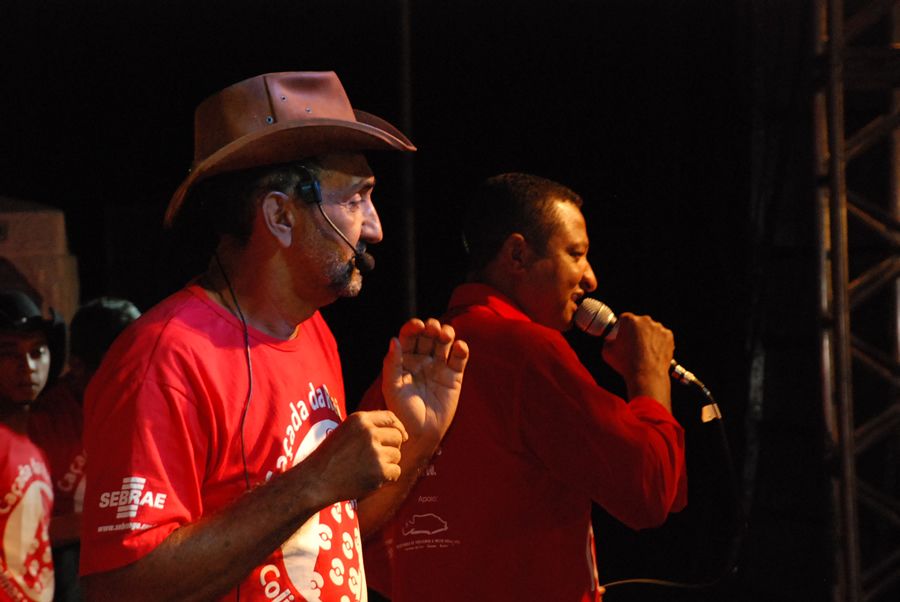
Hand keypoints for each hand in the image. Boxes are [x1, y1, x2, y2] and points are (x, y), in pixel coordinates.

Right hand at [304, 410, 408, 502]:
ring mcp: (375, 452)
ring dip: (388, 463)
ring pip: (397, 455)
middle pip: (397, 437)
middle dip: (393, 447)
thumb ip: (368, 427)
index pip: (390, 417)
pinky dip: (388, 477)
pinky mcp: (379, 472)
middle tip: (379, 457)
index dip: (399, 427)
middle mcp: (369, 433)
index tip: (403, 436)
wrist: (316, 481)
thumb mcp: (345, 431)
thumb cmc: (330, 457)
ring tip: (369, 468)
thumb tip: (399, 431)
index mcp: (360, 419)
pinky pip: (396, 472)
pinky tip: (372, 478)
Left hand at [381, 318, 468, 444]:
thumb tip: (394, 340)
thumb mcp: (392, 388)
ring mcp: (439, 366)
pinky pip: (460, 356)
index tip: (418, 326)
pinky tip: (459, 348)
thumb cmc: (401, 412)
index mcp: (404, 358)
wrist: (420, 433)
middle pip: (428, 334)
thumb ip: (392, 364)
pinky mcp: (455, 375)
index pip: (409, 335)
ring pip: (445, 341)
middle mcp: (422, 359)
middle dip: (431, 327)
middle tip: (433, 330)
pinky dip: (461, 348)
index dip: (413, 327)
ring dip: (447, 332)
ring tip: (445, 336)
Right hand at [601, 312, 673, 405]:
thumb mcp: (606, 352)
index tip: (623, 335)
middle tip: (633, 345)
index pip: (624, 318)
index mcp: (629, 320)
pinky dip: (659, 342)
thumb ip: (608, 342)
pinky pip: (662, 336)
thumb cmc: (627, 364)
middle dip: (636, 331)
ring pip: (651, 329)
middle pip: (639, 322)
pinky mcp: (668, 336)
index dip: (622, 328)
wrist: (646, 375)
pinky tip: (653, 352)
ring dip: (648, 336)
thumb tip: (610, 341)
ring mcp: (658, 328)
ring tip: (644, 351)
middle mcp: (645, 320)